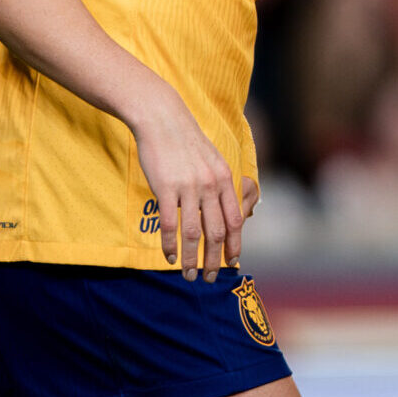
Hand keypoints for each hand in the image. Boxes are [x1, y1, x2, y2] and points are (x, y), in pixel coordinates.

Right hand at [127, 89, 243, 279]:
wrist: (162, 119)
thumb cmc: (187, 142)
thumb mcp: (213, 161)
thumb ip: (220, 186)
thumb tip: (225, 211)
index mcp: (225, 180)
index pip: (235, 221)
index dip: (235, 244)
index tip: (232, 262)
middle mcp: (211, 186)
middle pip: (216, 232)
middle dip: (213, 259)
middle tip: (209, 277)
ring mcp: (189, 187)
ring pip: (193, 233)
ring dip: (191, 258)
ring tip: (187, 274)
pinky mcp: (166, 187)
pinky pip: (170, 224)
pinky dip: (170, 244)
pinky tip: (169, 256)